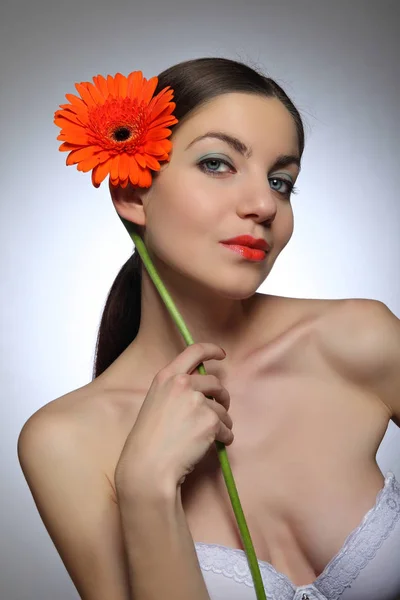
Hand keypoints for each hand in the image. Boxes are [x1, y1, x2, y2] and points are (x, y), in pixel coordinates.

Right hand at [115, 343, 233, 495]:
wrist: (148, 467)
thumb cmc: (149, 440)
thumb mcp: (156, 402)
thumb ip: (176, 390)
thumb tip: (202, 390)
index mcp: (167, 376)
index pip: (194, 351)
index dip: (211, 350)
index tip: (221, 354)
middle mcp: (183, 384)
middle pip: (215, 383)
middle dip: (221, 397)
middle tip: (219, 410)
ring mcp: (198, 402)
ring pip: (222, 409)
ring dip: (221, 422)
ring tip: (208, 436)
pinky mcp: (210, 422)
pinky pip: (226, 429)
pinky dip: (224, 438)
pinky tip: (213, 445)